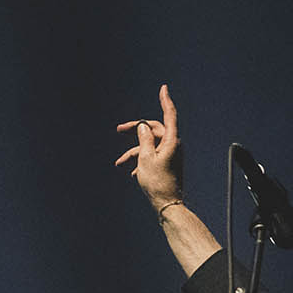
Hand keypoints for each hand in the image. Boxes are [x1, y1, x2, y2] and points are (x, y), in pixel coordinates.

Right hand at [114, 83, 184, 212]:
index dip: (165, 100)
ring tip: (120, 162)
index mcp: (171, 140)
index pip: (169, 114)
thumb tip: (143, 126)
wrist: (167, 205)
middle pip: (153, 129)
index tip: (163, 88)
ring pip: (149, 145)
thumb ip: (143, 138)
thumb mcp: (145, 157)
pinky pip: (152, 156)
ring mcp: (170, 154)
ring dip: (134, 152)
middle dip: (136, 130)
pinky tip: (132, 172)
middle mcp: (173, 145)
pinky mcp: (167, 163)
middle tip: (119, 129)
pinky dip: (141, 161)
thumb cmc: (158, 182)